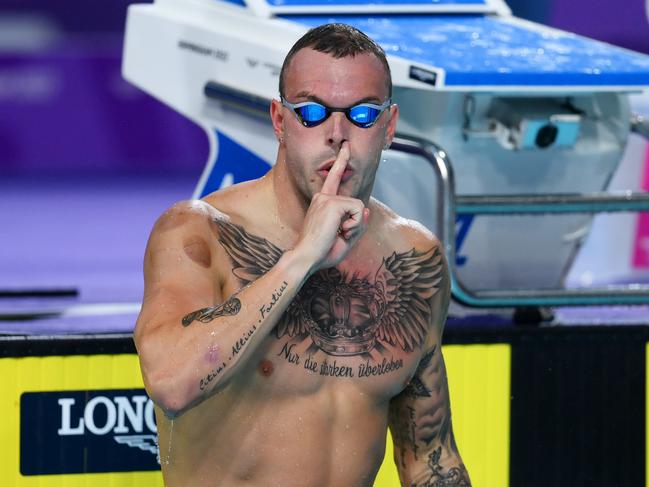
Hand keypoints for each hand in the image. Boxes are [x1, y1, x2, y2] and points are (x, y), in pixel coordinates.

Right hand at [294, 142, 369, 272]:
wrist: (306, 258)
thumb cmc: (321, 253)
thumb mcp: (344, 240)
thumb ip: (357, 225)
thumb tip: (367, 210)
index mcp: (322, 203)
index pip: (333, 178)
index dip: (341, 162)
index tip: (346, 146)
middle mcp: (322, 197)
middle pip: (356, 203)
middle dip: (356, 224)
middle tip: (341, 234)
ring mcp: (326, 199)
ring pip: (359, 207)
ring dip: (355, 226)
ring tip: (340, 235)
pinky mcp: (332, 203)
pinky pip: (359, 210)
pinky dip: (355, 224)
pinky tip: (341, 231)